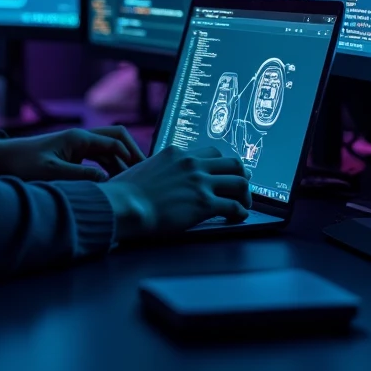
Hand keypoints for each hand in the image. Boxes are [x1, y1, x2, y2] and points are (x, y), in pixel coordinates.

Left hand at [0, 126, 144, 181]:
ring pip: (110, 149)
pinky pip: (100, 157)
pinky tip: (116, 183)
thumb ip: (81, 177)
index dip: (132, 156)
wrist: (2, 160)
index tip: (143, 174)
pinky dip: (111, 167)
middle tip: (146, 173)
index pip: (115, 141)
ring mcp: (78, 146)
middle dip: (133, 153)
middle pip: (117, 138)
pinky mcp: (74, 155)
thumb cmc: (23, 164)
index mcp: (78, 138)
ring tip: (135, 182)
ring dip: (123, 162)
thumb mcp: (52, 173)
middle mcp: (81, 138)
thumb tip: (108, 183)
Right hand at [101, 145, 251, 241]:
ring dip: (245, 193)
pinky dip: (241, 211)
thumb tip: (162, 177)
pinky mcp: (204, 203)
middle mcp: (192, 163)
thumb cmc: (126, 191)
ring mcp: (200, 182)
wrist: (124, 204)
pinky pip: (234, 206)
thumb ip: (161, 168)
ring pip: (239, 182)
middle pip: (232, 163)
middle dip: (240, 174)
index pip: (211, 153)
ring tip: (244, 203)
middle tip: (242, 186)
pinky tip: (238, 217)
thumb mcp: (146, 167)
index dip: (221, 165)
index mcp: (178, 153)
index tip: (224, 173)